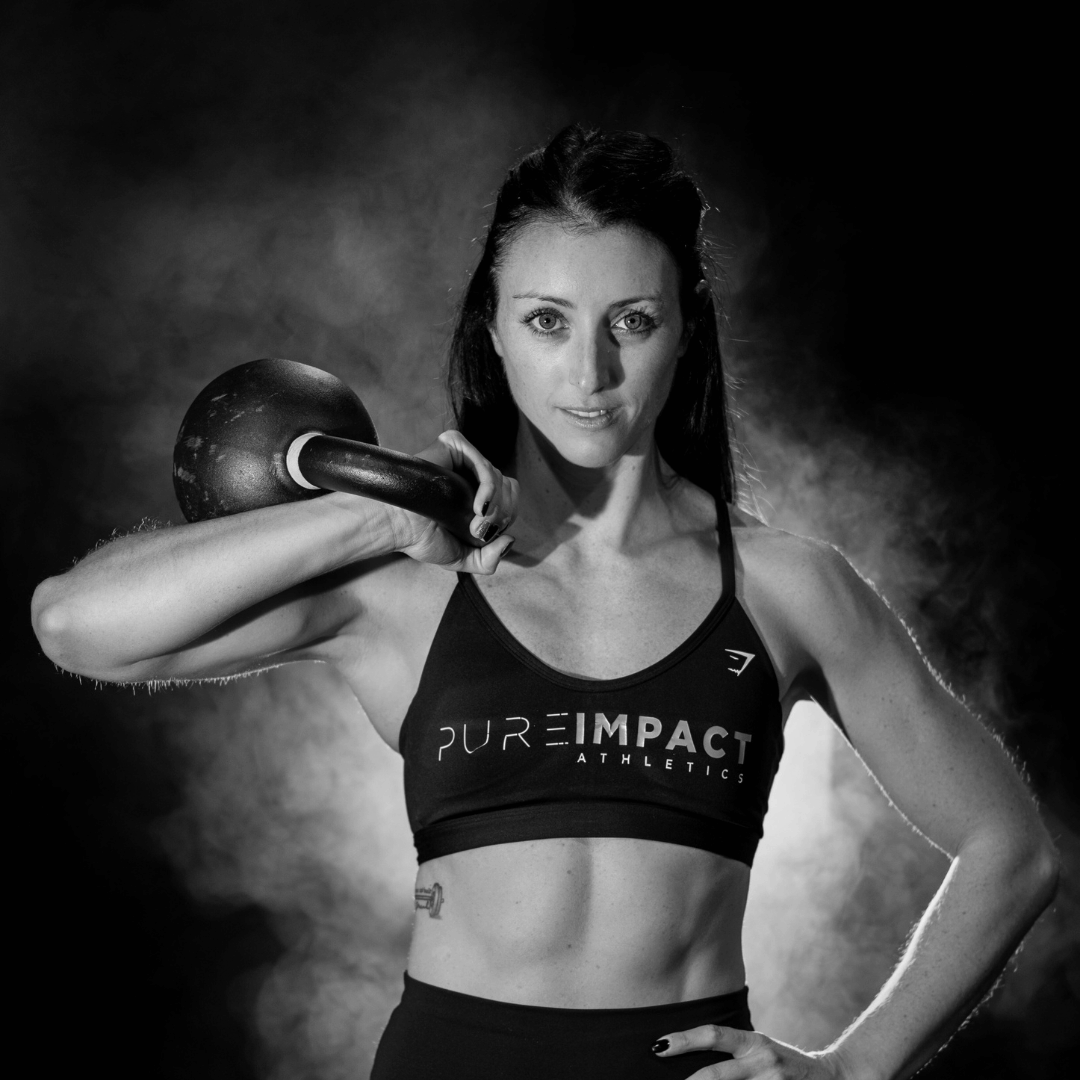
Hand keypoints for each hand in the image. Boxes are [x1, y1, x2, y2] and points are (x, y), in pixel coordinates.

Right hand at [395, 430, 517, 574]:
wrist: (398, 526)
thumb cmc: (421, 539)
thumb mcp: (461, 558)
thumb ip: (488, 560)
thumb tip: (509, 540)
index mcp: (476, 494)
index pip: (510, 499)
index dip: (505, 518)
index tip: (482, 535)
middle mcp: (471, 475)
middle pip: (510, 487)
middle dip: (502, 514)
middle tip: (478, 529)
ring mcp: (463, 459)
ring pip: (500, 478)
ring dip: (494, 507)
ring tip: (473, 522)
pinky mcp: (453, 446)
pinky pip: (484, 463)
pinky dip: (489, 488)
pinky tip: (478, 506)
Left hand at [653, 1025, 849, 1079]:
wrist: (830, 1078)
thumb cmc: (781, 1064)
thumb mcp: (759, 1048)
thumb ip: (732, 1052)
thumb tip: (686, 1056)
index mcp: (754, 1042)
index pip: (713, 1035)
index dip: (685, 1040)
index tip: (658, 1046)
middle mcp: (763, 1061)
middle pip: (717, 1076)